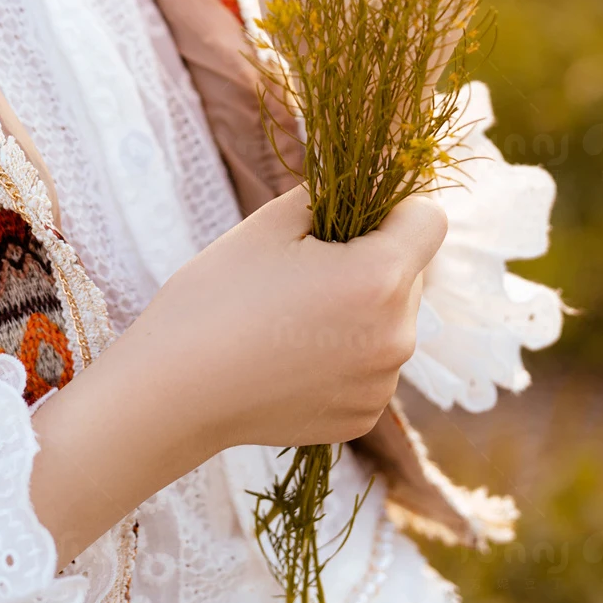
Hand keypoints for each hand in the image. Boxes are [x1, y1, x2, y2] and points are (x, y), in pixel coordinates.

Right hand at [128, 183, 447, 450]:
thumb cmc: (217, 295)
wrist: (172, 390)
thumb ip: (331, 195)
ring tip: (294, 313)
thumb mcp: (271, 224)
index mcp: (379, 278)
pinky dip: (346, 352)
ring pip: (391, 320)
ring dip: (362, 307)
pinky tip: (293, 353)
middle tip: (308, 264)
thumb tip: (364, 185)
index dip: (397, 206)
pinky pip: (371, 365)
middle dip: (374, 257)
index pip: (430, 219)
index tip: (356, 213)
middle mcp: (397, 336)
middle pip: (411, 273)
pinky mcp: (362, 417)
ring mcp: (381, 384)